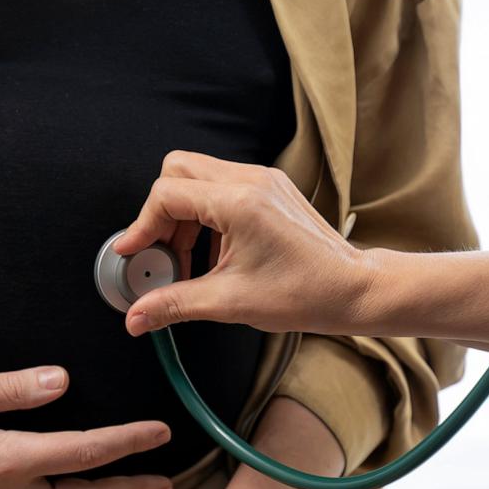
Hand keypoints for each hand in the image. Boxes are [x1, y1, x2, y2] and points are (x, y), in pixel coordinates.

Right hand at [115, 150, 374, 336]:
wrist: (353, 289)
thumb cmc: (305, 293)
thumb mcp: (230, 302)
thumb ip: (175, 304)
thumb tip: (135, 317)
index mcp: (239, 202)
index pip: (167, 194)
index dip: (142, 226)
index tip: (134, 254)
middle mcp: (250, 180)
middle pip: (178, 170)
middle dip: (161, 213)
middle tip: (163, 253)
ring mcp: (263, 180)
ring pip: (199, 177)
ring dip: (184, 216)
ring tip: (190, 261)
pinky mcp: (270, 189)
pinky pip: (222, 187)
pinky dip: (207, 216)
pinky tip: (215, 255)